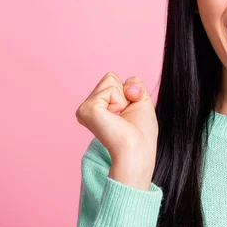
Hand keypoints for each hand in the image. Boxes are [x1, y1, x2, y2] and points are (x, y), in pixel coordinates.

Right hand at [76, 72, 157, 188]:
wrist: (138, 149)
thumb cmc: (141, 132)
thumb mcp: (141, 100)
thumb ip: (134, 84)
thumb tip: (127, 86)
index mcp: (97, 107)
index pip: (112, 79)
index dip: (129, 92)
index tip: (128, 113)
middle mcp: (87, 108)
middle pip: (110, 77)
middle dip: (126, 92)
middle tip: (125, 115)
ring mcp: (84, 108)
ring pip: (110, 79)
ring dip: (123, 97)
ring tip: (120, 118)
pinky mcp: (86, 110)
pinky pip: (110, 89)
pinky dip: (119, 101)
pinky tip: (115, 118)